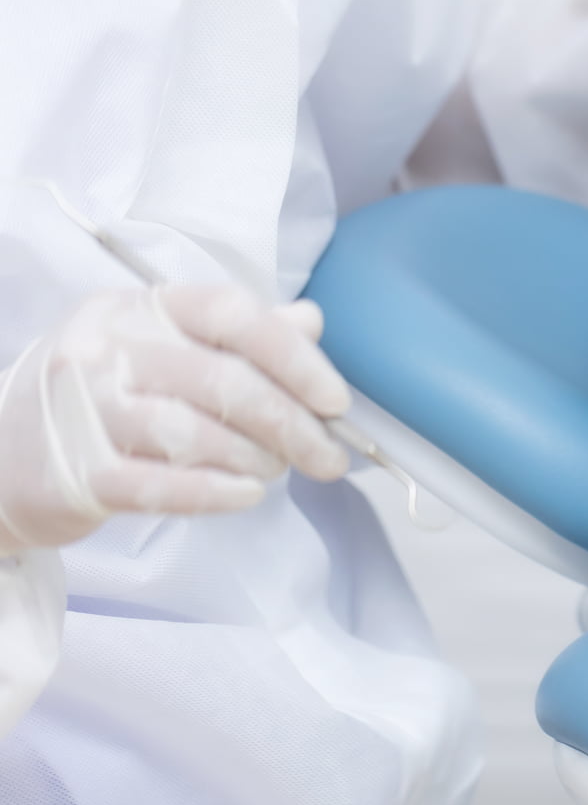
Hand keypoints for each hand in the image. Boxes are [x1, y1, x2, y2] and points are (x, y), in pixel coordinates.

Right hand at [0, 286, 351, 555]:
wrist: (2, 459)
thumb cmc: (103, 401)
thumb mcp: (162, 350)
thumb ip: (237, 336)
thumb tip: (309, 322)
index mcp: (139, 308)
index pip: (230, 313)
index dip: (296, 356)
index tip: (336, 401)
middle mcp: (106, 348)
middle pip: (224, 380)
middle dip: (293, 425)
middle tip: (327, 458)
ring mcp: (84, 409)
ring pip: (196, 433)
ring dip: (256, 459)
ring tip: (274, 472)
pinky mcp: (77, 471)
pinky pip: (164, 485)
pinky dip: (218, 492)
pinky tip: (246, 495)